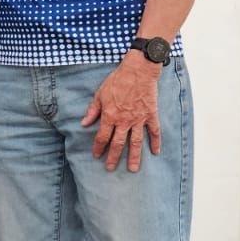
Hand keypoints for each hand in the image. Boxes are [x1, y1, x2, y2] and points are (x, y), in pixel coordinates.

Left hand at [81, 56, 161, 171]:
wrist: (138, 71)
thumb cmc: (118, 81)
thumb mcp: (100, 94)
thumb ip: (93, 111)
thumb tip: (84, 123)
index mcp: (110, 116)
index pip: (102, 137)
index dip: (98, 147)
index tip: (96, 155)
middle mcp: (124, 121)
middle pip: (118, 144)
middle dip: (114, 157)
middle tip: (110, 168)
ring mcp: (139, 119)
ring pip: (136, 142)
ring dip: (134, 157)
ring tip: (133, 169)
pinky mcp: (151, 115)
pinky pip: (154, 131)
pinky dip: (156, 142)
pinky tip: (156, 152)